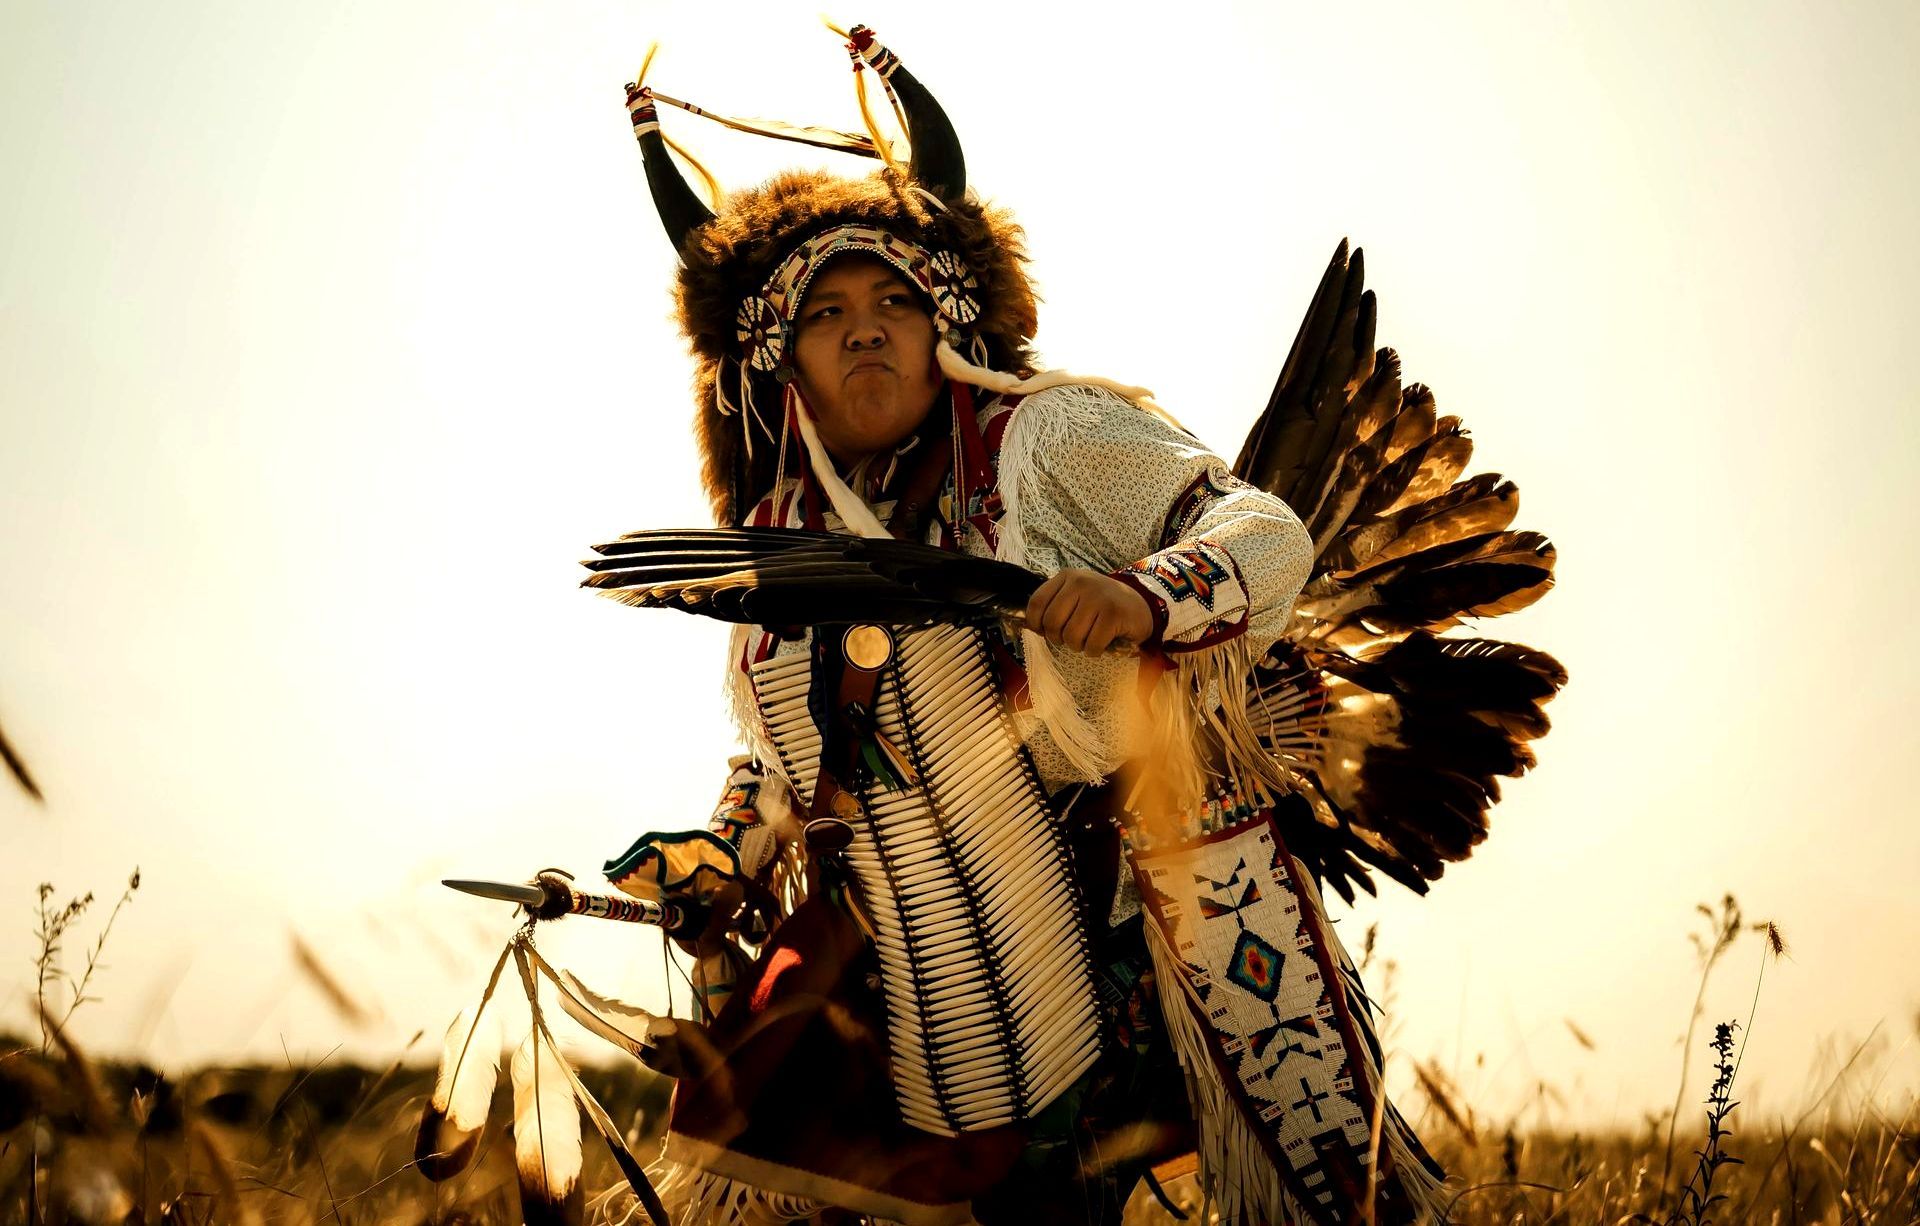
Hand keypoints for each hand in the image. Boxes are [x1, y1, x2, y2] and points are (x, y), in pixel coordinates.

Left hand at [1024, 569, 1153, 655]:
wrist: (1139, 606)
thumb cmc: (1101, 606)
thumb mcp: (1075, 596)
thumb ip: (1054, 605)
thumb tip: (1029, 626)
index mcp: (1067, 576)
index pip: (1036, 603)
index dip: (1036, 624)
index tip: (1045, 632)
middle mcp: (1081, 583)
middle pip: (1052, 623)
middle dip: (1058, 639)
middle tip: (1071, 638)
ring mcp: (1098, 597)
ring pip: (1071, 636)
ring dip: (1078, 646)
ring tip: (1088, 639)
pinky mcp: (1113, 614)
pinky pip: (1092, 644)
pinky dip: (1094, 651)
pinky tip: (1102, 643)